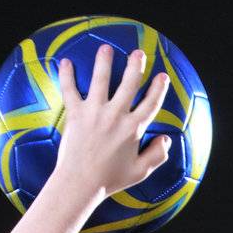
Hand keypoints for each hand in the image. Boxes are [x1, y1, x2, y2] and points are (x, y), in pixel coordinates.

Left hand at [55, 45, 171, 199]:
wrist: (81, 183)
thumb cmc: (110, 180)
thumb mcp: (140, 172)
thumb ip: (157, 156)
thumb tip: (166, 140)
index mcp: (134, 128)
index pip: (151, 103)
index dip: (159, 88)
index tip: (162, 76)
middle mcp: (116, 115)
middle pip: (129, 83)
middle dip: (135, 65)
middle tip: (138, 53)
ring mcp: (95, 112)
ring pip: (101, 78)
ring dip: (104, 61)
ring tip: (106, 48)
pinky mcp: (76, 114)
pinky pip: (70, 89)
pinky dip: (66, 75)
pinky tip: (66, 62)